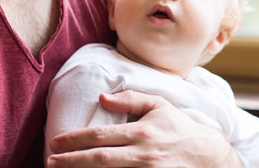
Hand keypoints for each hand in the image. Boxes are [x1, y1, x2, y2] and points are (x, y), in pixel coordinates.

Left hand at [47, 90, 241, 167]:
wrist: (208, 156)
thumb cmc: (179, 128)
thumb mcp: (159, 105)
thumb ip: (130, 100)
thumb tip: (102, 98)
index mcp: (143, 132)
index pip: (101, 136)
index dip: (75, 140)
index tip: (56, 143)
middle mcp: (143, 154)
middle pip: (100, 159)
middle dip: (72, 161)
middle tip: (50, 161)